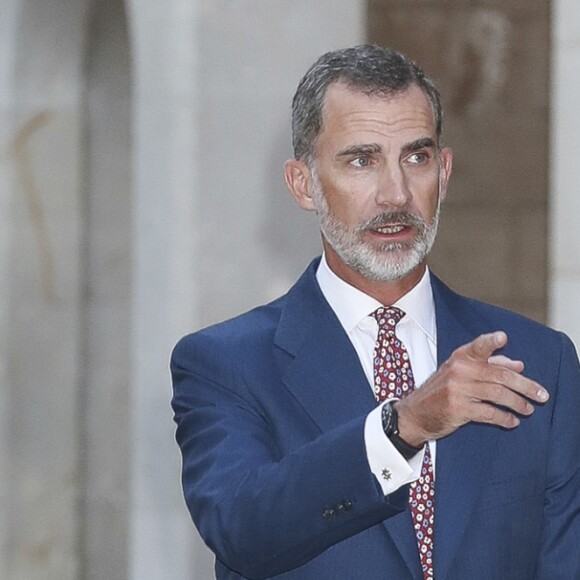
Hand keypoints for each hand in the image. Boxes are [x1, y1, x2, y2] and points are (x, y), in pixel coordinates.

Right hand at [395, 331, 548, 446]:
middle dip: (525, 385)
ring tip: (528, 409)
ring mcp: (457, 390)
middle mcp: (459, 370)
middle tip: (541, 394)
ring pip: (498, 394)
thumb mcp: (460, 373)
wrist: (416, 413)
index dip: (491, 341)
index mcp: (460, 358)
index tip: (503, 337)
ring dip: (517, 403)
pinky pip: (489, 413)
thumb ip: (489, 365)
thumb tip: (519, 364)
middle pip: (499, 375)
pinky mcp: (458, 409)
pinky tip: (512, 421)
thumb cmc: (441, 391)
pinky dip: (504, 418)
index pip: (478, 346)